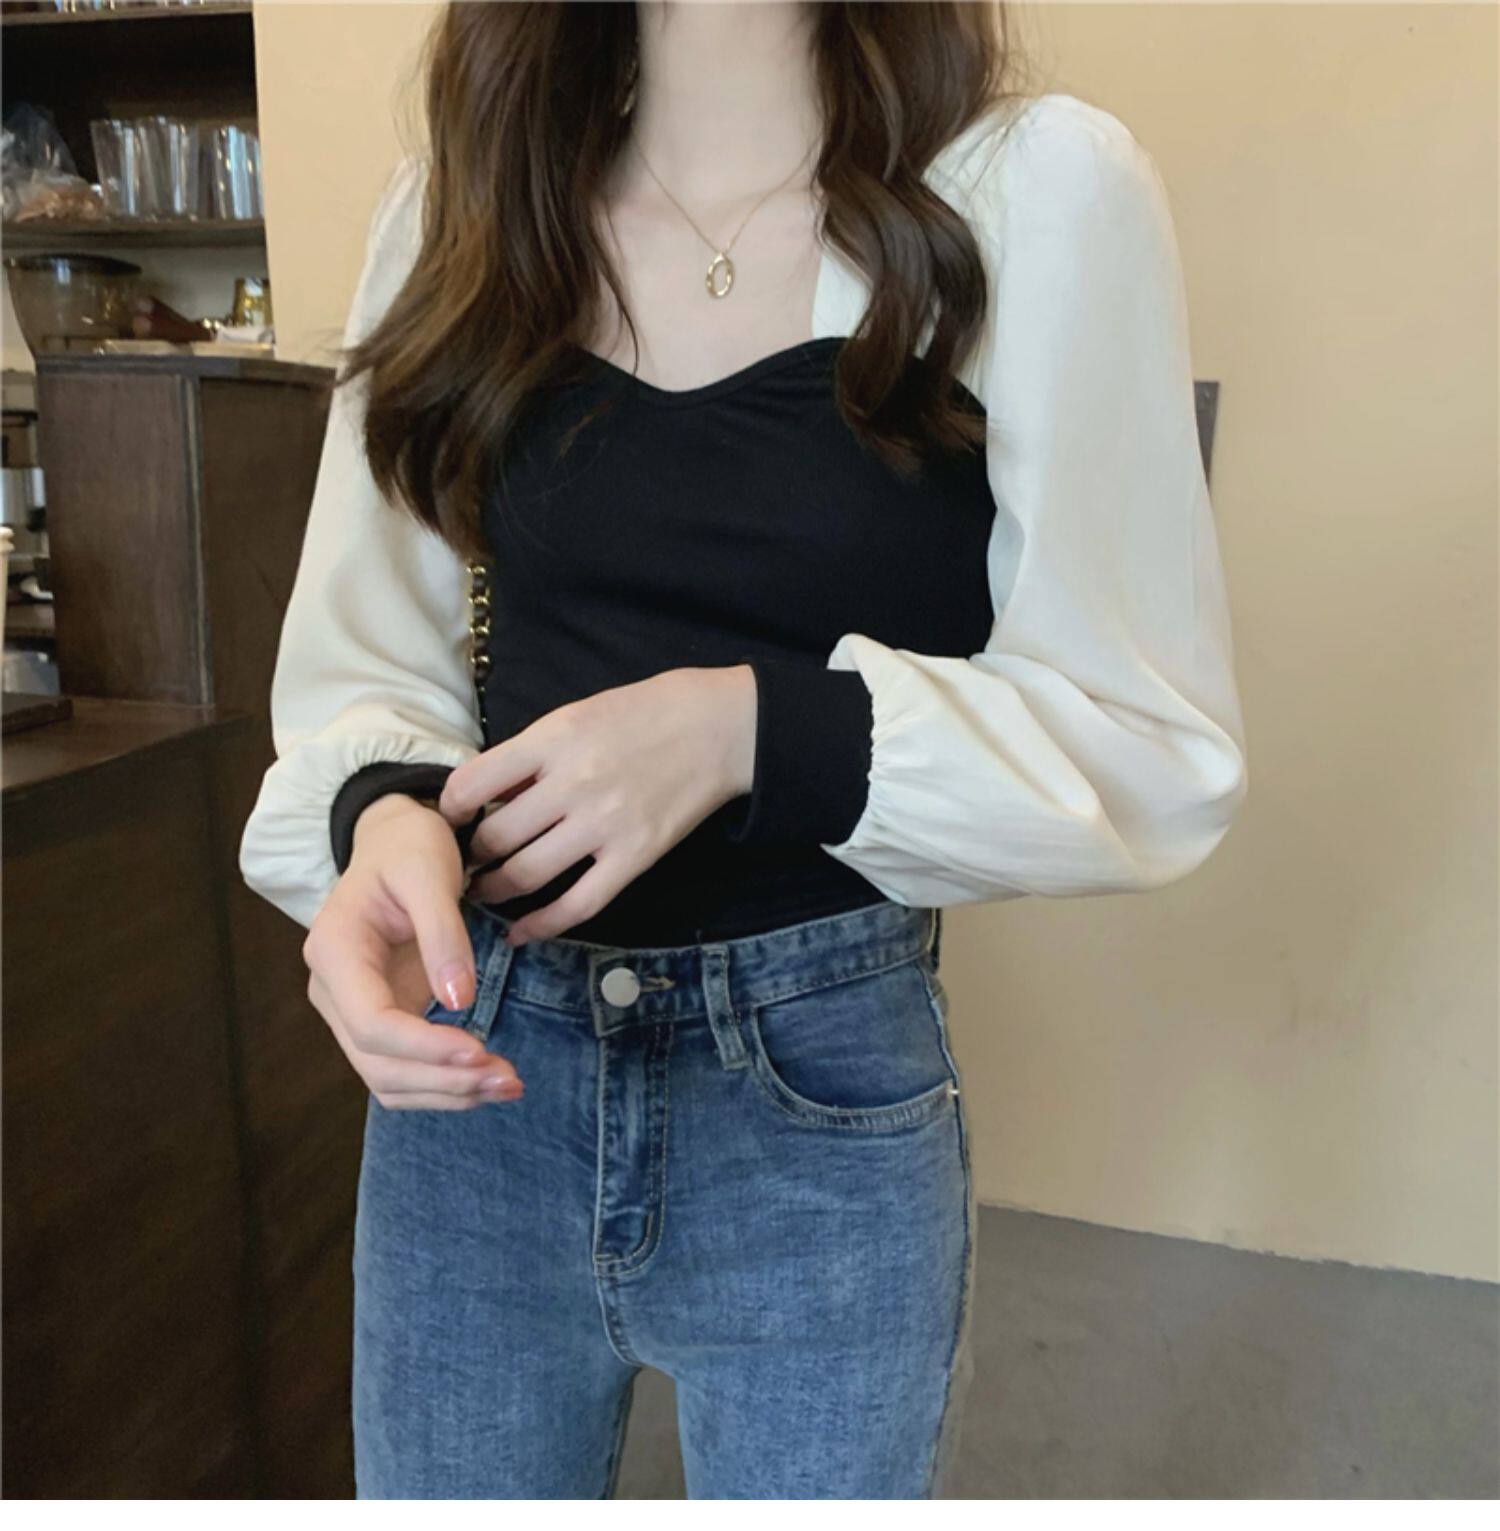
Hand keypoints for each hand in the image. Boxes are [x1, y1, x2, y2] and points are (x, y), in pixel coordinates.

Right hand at [301, 793, 523, 1109]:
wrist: (394, 842)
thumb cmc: (408, 848)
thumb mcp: (428, 872)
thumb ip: (443, 934)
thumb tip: (459, 1001)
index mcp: (334, 950)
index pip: (371, 1022)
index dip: (424, 1047)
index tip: (480, 1051)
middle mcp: (332, 989)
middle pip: (376, 1063)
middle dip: (443, 1080)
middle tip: (509, 1079)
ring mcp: (352, 1009)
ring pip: (387, 1079)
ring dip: (446, 1093)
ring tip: (508, 1085)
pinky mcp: (380, 1019)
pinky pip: (403, 1070)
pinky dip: (442, 1084)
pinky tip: (486, 1081)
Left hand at [438, 665, 757, 943]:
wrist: (717, 727)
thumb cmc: (644, 713)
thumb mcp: (576, 715)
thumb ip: (531, 755)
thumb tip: (485, 795)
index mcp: (553, 740)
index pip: (473, 783)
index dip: (450, 809)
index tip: (451, 819)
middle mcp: (573, 784)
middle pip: (495, 837)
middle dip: (469, 856)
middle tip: (463, 863)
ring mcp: (605, 824)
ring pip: (526, 874)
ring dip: (494, 890)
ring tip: (483, 893)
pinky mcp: (635, 857)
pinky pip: (578, 904)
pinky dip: (541, 925)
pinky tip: (521, 931)